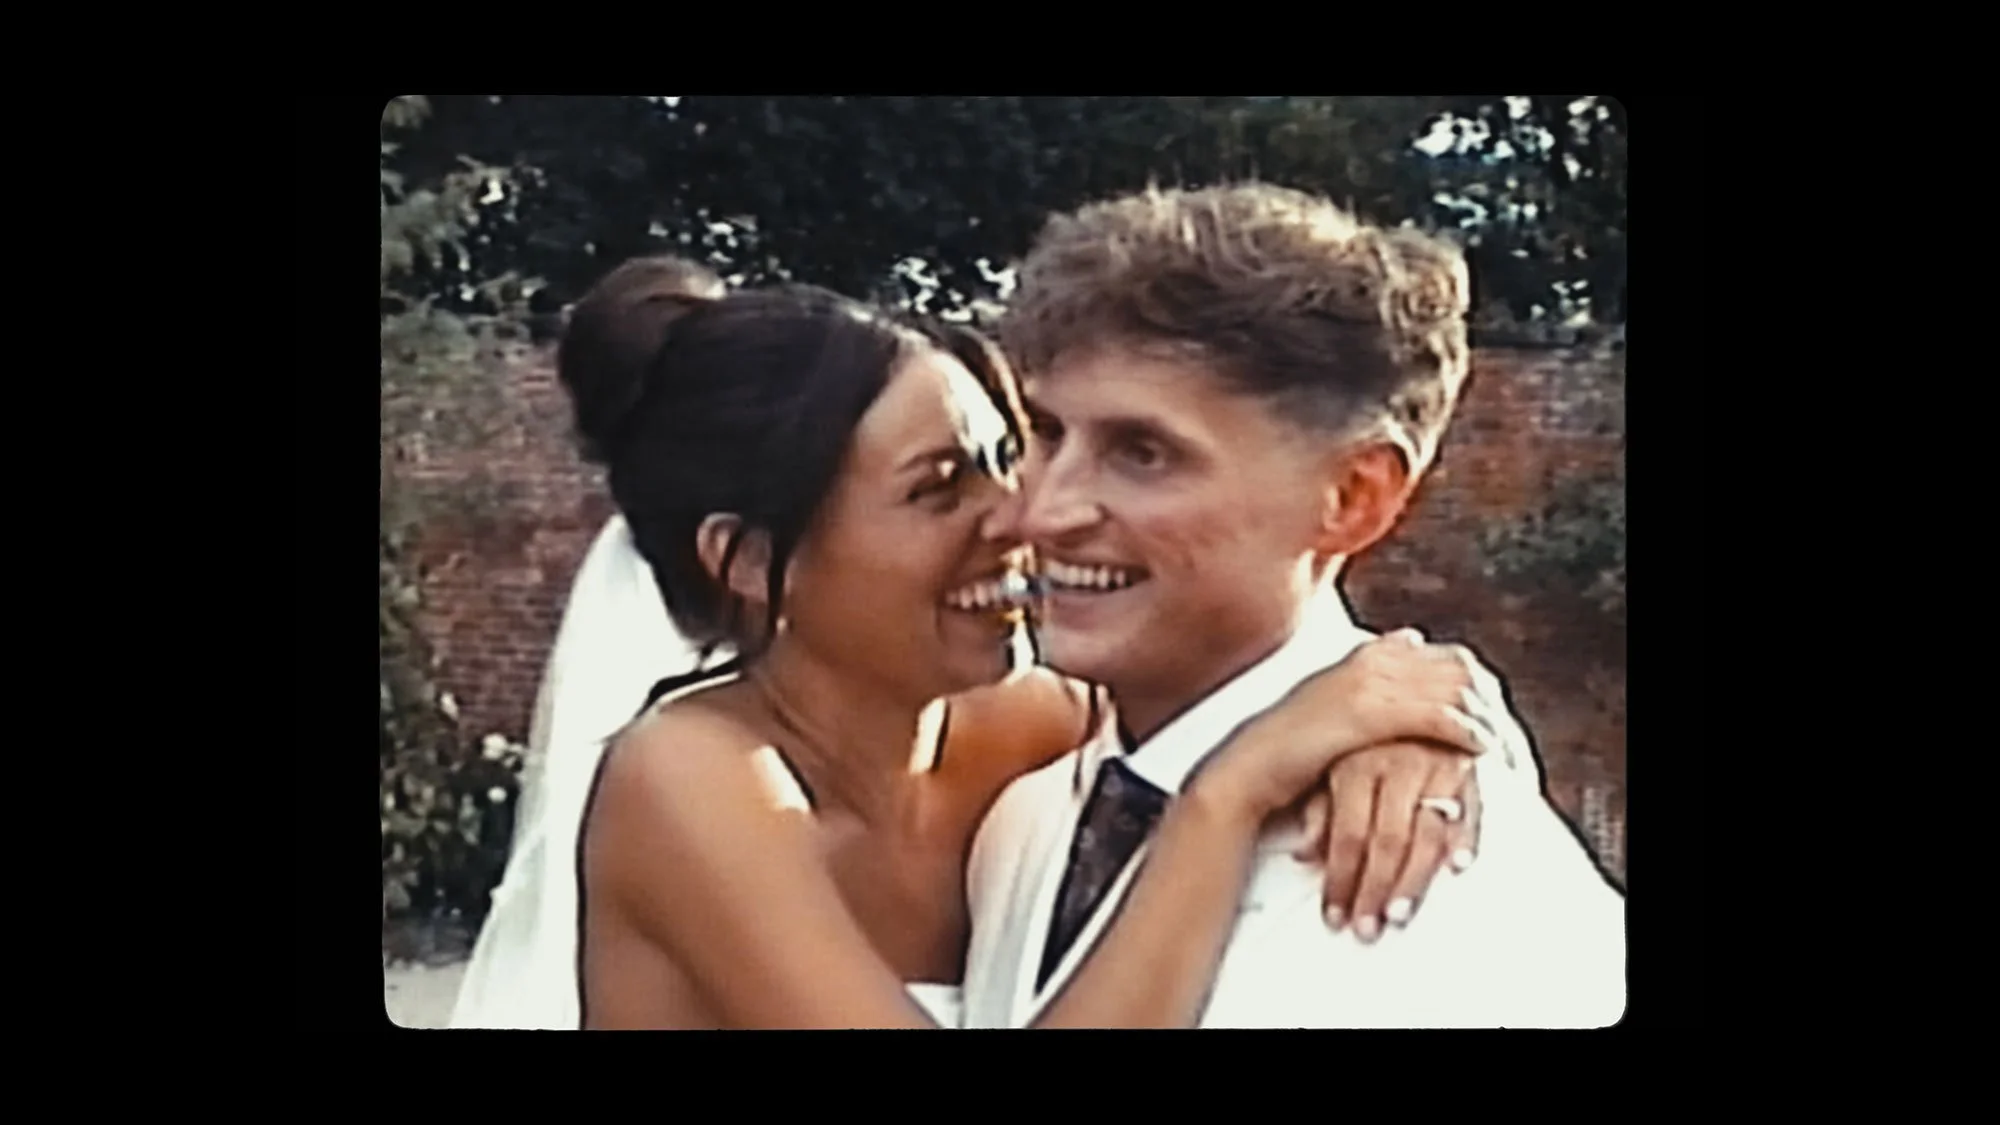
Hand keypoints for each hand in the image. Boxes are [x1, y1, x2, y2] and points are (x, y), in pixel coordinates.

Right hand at [1192, 629, 1507, 822]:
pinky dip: (1466, 733)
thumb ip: (1373, 683)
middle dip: (1491, 702)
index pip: (1444, 657)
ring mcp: (1371, 681)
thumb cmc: (1289, 753)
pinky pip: (1438, 716)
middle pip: (1459, 668)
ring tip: (1508, 752)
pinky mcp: (1371, 712)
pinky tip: (1484, 751)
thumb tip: (1410, 645)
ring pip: (1455, 691)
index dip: (1477, 685)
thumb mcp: (1335, 710)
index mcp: (1367, 654)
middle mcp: (1372, 658)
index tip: (1497, 715)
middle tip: (1513, 738)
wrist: (1250, 771)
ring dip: (1487, 722)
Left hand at [1291, 740, 1482, 941]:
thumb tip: (1303, 853)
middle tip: (1365, 928)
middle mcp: (1398, 760)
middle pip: (1386, 837)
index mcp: (1357, 760)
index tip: (1335, 915)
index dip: (1341, 877)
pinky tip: (1457, 866)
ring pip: (1426, 832)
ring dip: (1412, 879)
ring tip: (1397, 915)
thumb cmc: (1364, 743)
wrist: (1411, 696)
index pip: (1349, 832)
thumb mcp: (1332, 768)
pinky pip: (1473, 807)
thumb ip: (1321, 808)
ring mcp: (1436, 761)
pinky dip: (1466, 838)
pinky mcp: (1470, 764)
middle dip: (1374, 888)